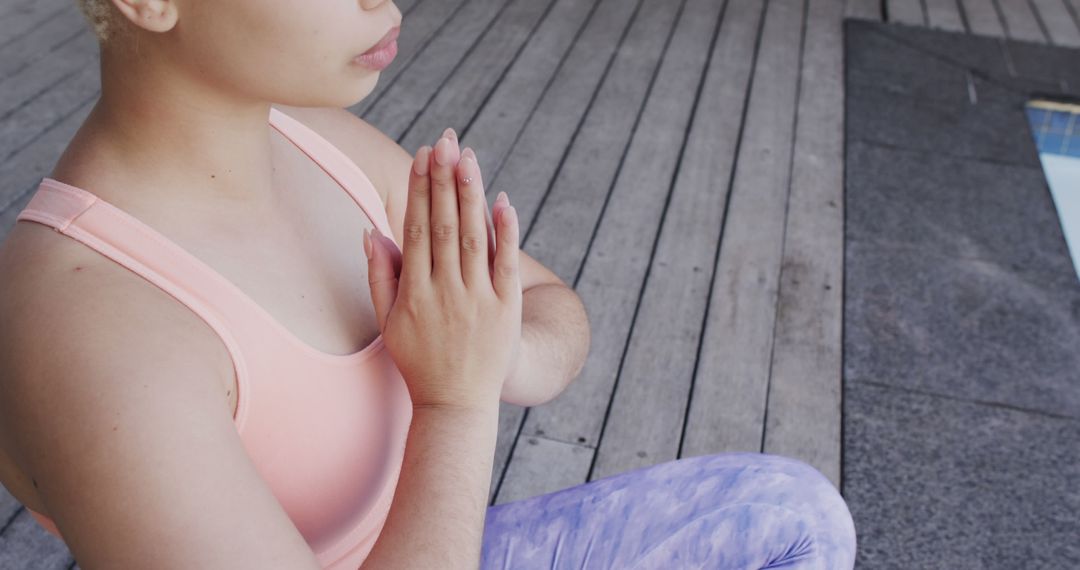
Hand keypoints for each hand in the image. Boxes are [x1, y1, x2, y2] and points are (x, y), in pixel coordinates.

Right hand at [364, 129, 521, 410]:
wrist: (456, 404)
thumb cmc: (417, 360)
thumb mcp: (388, 322)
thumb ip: (379, 276)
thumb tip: (370, 230)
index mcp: (414, 292)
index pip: (416, 229)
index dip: (418, 190)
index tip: (420, 156)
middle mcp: (445, 292)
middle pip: (445, 225)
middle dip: (443, 180)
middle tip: (444, 141)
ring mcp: (478, 300)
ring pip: (475, 237)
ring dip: (471, 194)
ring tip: (468, 157)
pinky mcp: (506, 309)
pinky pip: (506, 264)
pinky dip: (506, 231)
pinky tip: (503, 200)